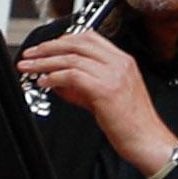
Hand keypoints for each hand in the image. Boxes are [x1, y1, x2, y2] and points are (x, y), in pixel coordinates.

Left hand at [17, 24, 174, 168]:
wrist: (147, 140)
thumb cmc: (132, 123)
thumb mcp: (106, 96)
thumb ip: (83, 84)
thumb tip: (58, 79)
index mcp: (123, 61)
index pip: (89, 37)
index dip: (63, 39)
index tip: (46, 47)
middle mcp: (119, 64)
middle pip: (77, 43)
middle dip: (48, 47)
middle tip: (31, 54)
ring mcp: (114, 75)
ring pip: (71, 58)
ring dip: (45, 62)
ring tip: (30, 68)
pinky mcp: (105, 90)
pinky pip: (72, 75)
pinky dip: (54, 77)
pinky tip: (44, 82)